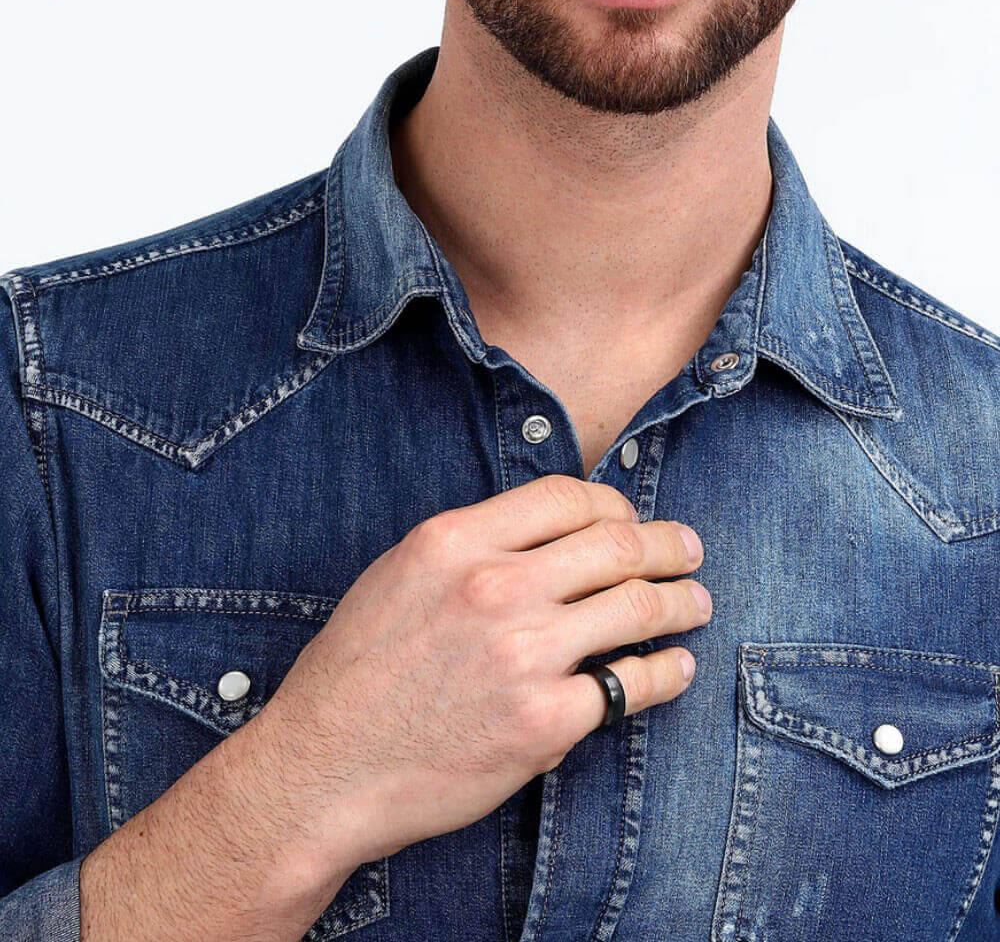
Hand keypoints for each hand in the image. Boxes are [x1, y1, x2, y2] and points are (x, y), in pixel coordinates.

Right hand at [261, 473, 708, 865]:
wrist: (323, 768)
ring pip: (637, 606)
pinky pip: (633, 685)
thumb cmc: (354, 672)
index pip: (566, 496)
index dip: (613, 504)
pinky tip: (676, 667)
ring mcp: (524, 655)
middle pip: (616, 543)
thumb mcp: (398, 577)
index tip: (629, 520)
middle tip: (688, 551)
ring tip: (696, 603)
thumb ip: (473, 546)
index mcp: (455, 541)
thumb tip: (548, 538)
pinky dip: (667, 672)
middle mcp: (495, 587)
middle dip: (667, 544)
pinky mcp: (545, 723)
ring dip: (681, 601)